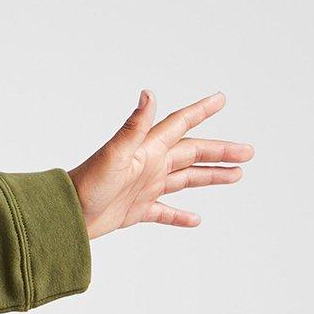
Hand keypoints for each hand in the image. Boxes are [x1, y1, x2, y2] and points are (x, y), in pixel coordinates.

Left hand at [68, 90, 252, 237]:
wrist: (65, 216)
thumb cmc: (86, 184)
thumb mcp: (115, 153)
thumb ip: (135, 126)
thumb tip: (149, 94)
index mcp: (148, 148)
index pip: (181, 124)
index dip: (201, 111)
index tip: (221, 99)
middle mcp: (150, 165)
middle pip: (193, 154)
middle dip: (220, 152)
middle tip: (247, 152)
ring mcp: (144, 188)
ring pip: (185, 180)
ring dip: (209, 177)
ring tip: (235, 176)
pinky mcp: (135, 211)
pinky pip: (164, 212)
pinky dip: (180, 215)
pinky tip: (195, 220)